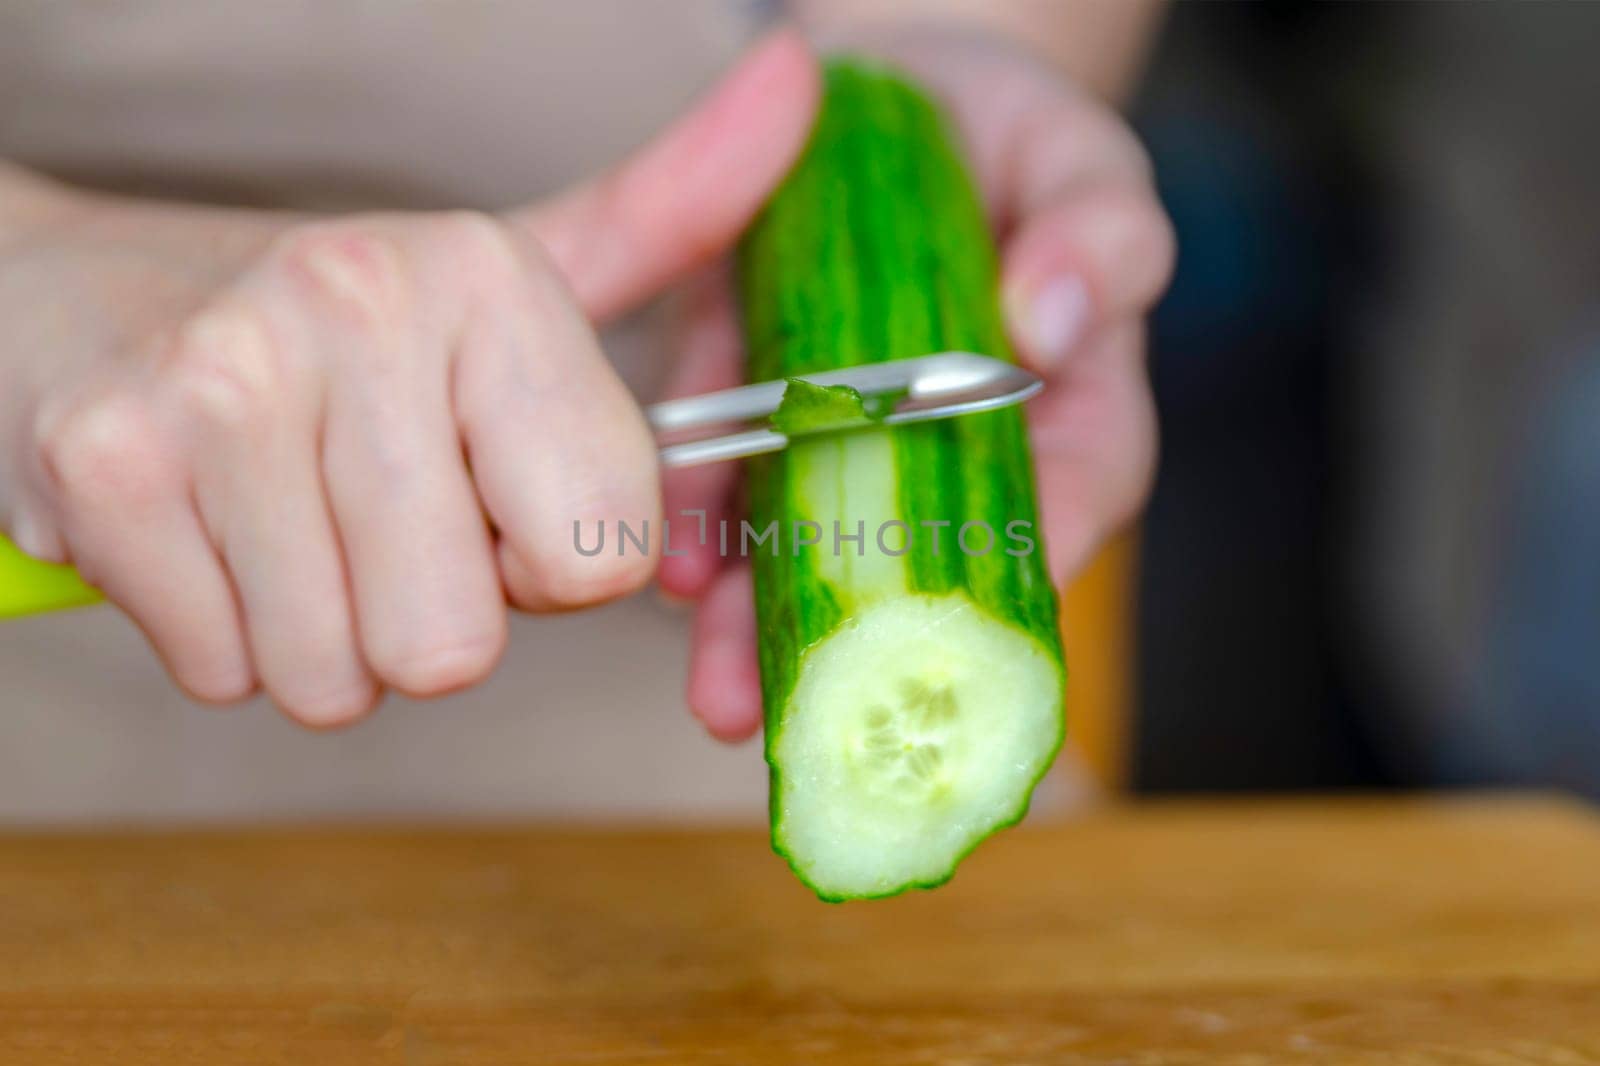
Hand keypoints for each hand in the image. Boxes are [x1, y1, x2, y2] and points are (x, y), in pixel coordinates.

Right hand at [0, 33, 819, 726]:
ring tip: (282, 519)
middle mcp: (362, 308)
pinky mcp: (105, 466)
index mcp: (493, 279)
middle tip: (366, 517)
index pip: (606, 556)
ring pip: (339, 679)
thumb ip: (669, 210)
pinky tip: (204, 533)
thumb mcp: (513, 271)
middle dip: (421, 619)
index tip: (485, 496)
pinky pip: (226, 675)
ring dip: (318, 634)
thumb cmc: (332, 332)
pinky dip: (219, 636)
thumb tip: (802, 86)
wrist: (75, 296)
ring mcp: (221, 384)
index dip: (546, 567)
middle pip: (460, 645)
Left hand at [659, 28, 1175, 739]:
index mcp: (1064, 423)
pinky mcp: (761, 414)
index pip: (1057, 523)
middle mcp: (954, 462)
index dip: (1010, 600)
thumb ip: (1098, 236)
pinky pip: (729, 482)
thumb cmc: (1014, 147)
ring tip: (719, 691)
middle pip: (917, 580)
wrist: (888, 102)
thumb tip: (1048, 316)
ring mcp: (850, 449)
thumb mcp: (1079, 168)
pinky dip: (701, 528)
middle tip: (796, 713)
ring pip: (814, 558)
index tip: (953, 655)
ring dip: (763, 629)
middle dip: (855, 655)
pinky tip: (678, 565)